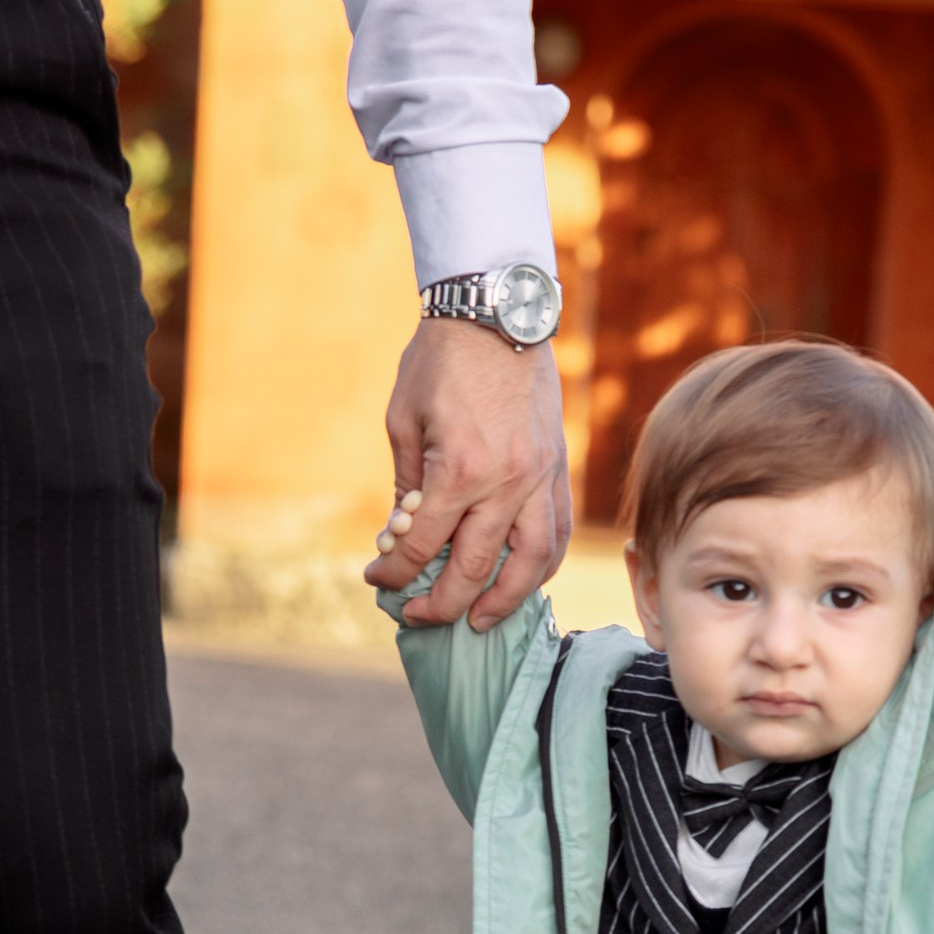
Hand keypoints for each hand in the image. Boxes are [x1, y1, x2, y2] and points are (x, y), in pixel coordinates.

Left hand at [365, 320, 571, 630]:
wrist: (497, 315)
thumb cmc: (440, 362)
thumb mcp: (404, 421)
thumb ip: (409, 484)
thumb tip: (404, 537)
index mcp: (460, 469)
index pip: (424, 544)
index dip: (395, 573)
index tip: (376, 582)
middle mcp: (507, 482)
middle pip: (477, 566)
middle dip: (444, 602)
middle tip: (421, 618)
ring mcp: (540, 478)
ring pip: (532, 561)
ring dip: (506, 599)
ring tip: (480, 619)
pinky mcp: (557, 470)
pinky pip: (557, 532)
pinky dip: (543, 565)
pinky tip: (523, 580)